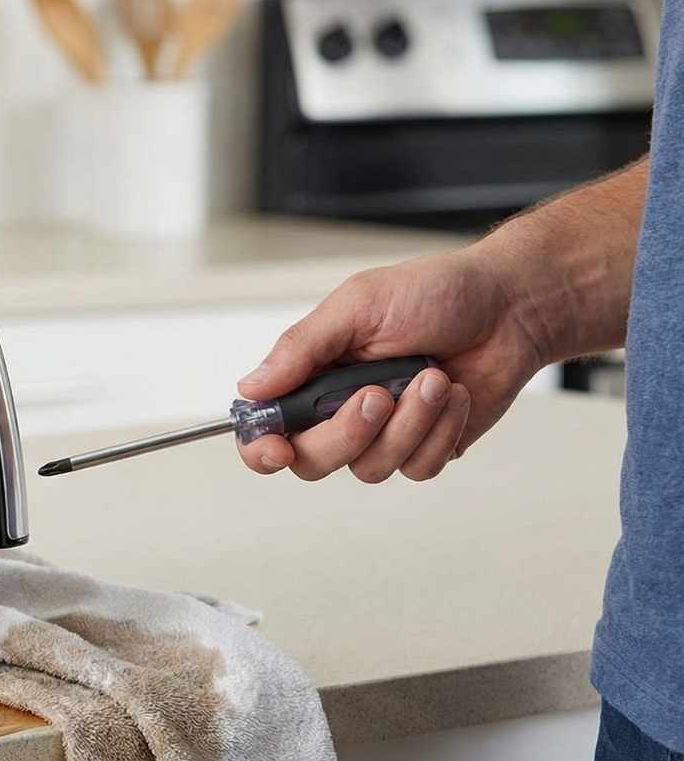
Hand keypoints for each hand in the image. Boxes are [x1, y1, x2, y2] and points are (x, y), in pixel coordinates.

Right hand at [236, 249, 549, 481]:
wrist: (510, 307)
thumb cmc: (436, 293)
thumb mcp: (358, 305)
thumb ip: (301, 348)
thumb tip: (251, 386)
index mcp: (312, 372)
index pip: (265, 427)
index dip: (261, 447)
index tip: (278, 449)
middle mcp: (340, 408)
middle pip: (313, 459)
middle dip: (347, 432)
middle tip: (377, 394)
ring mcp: (384, 433)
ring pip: (371, 467)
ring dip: (408, 422)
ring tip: (431, 378)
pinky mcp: (425, 447)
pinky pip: (417, 467)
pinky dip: (439, 430)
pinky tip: (452, 395)